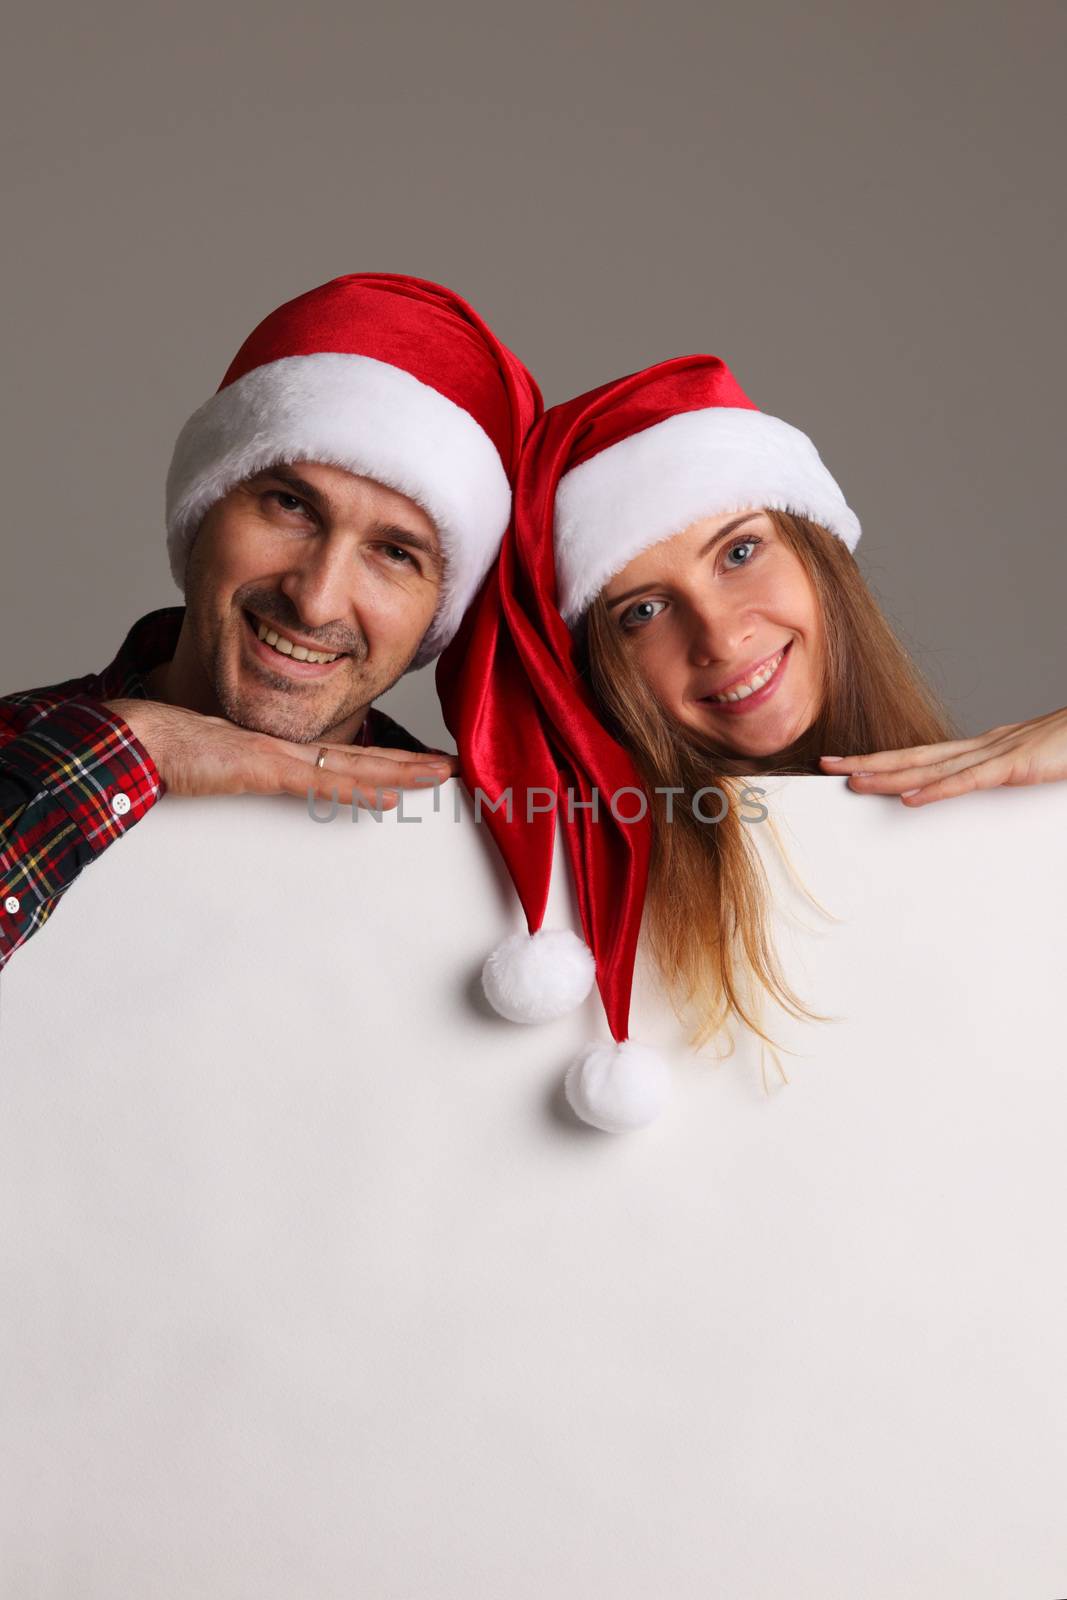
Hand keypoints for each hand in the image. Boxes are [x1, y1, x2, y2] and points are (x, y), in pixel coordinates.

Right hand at [101, 698, 454, 809]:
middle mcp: (289, 751)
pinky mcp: (265, 768)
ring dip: (402, 771)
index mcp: (281, 752)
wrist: (138, 739)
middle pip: (364, 758)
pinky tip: (390, 795)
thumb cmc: (168, 752)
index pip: (348, 758)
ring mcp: (279, 757)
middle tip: (453, 765)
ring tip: (442, 774)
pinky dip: (360, 788)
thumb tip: (262, 780)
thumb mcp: (220, 768)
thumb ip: (247, 774)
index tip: (423, 765)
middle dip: (411, 763)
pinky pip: (324, 783)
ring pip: (356, 765)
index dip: (388, 761)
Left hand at [818, 706, 1066, 804]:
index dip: (880, 759)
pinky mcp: (1014, 765)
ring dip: (890, 775)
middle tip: (825, 765)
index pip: (919, 755)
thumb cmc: (1066, 746)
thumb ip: (994, 774)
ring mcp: (995, 753)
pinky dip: (937, 790)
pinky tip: (910, 799)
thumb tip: (968, 785)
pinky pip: (968, 781)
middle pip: (912, 756)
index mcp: (978, 748)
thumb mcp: (1023, 764)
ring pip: (931, 767)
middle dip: (867, 761)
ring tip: (854, 782)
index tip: (845, 763)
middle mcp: (979, 746)